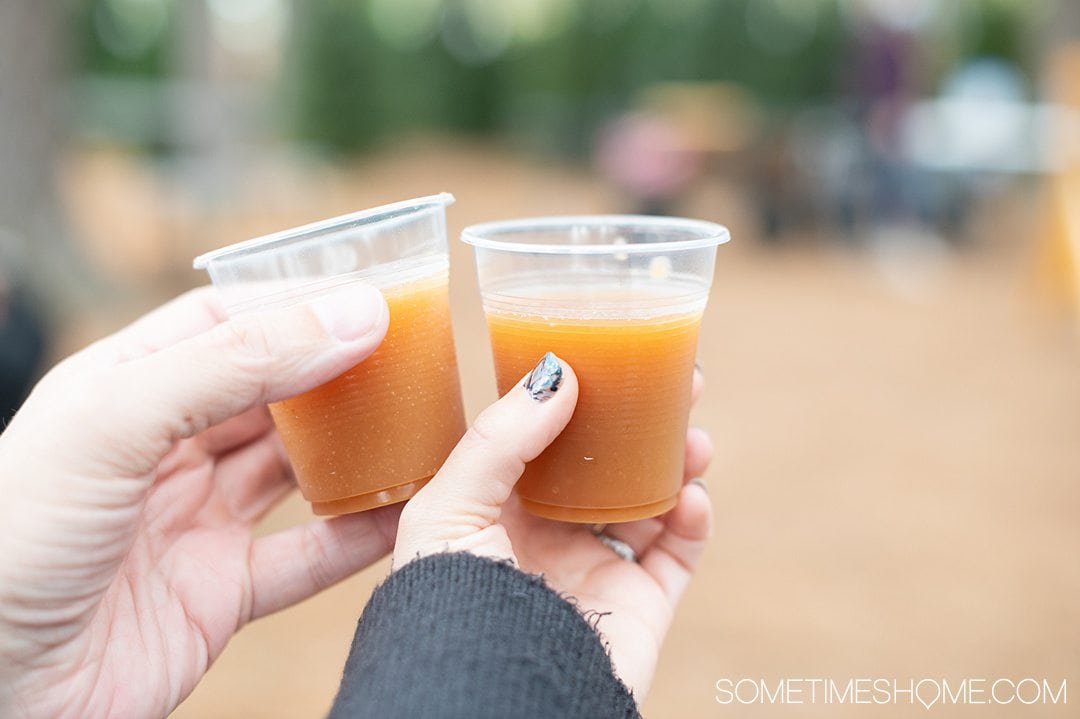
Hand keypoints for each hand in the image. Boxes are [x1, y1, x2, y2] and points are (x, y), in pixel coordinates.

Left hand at [0, 284, 399, 718]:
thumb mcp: (115, 421)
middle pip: (270, 391)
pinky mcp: (219, 593)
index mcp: (123, 387)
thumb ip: (235, 363)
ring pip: (297, 470)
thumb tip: (352, 316)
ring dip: (356, 448)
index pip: (223, 320)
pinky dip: (360, 535)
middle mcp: (163, 448)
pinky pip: (307, 556)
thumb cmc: (12, 541)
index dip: (296, 304)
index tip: (374, 298)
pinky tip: (407, 510)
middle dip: (336, 370)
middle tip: (411, 355)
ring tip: (420, 421)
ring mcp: (194, 521)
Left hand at [395, 354, 711, 699]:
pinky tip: (691, 498)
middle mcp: (548, 536)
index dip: (580, 396)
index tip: (612, 354)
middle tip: (683, 381)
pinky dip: (693, 523)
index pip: (546, 438)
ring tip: (695, 439)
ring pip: (650, 502)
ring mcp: (594, 571)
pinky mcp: (636, 607)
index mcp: (497, 508)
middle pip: (609, 463)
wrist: (487, 696)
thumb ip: (499, 438)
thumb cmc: (448, 604)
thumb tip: (557, 371)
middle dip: (645, 423)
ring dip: (678, 465)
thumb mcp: (449, 506)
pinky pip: (677, 558)